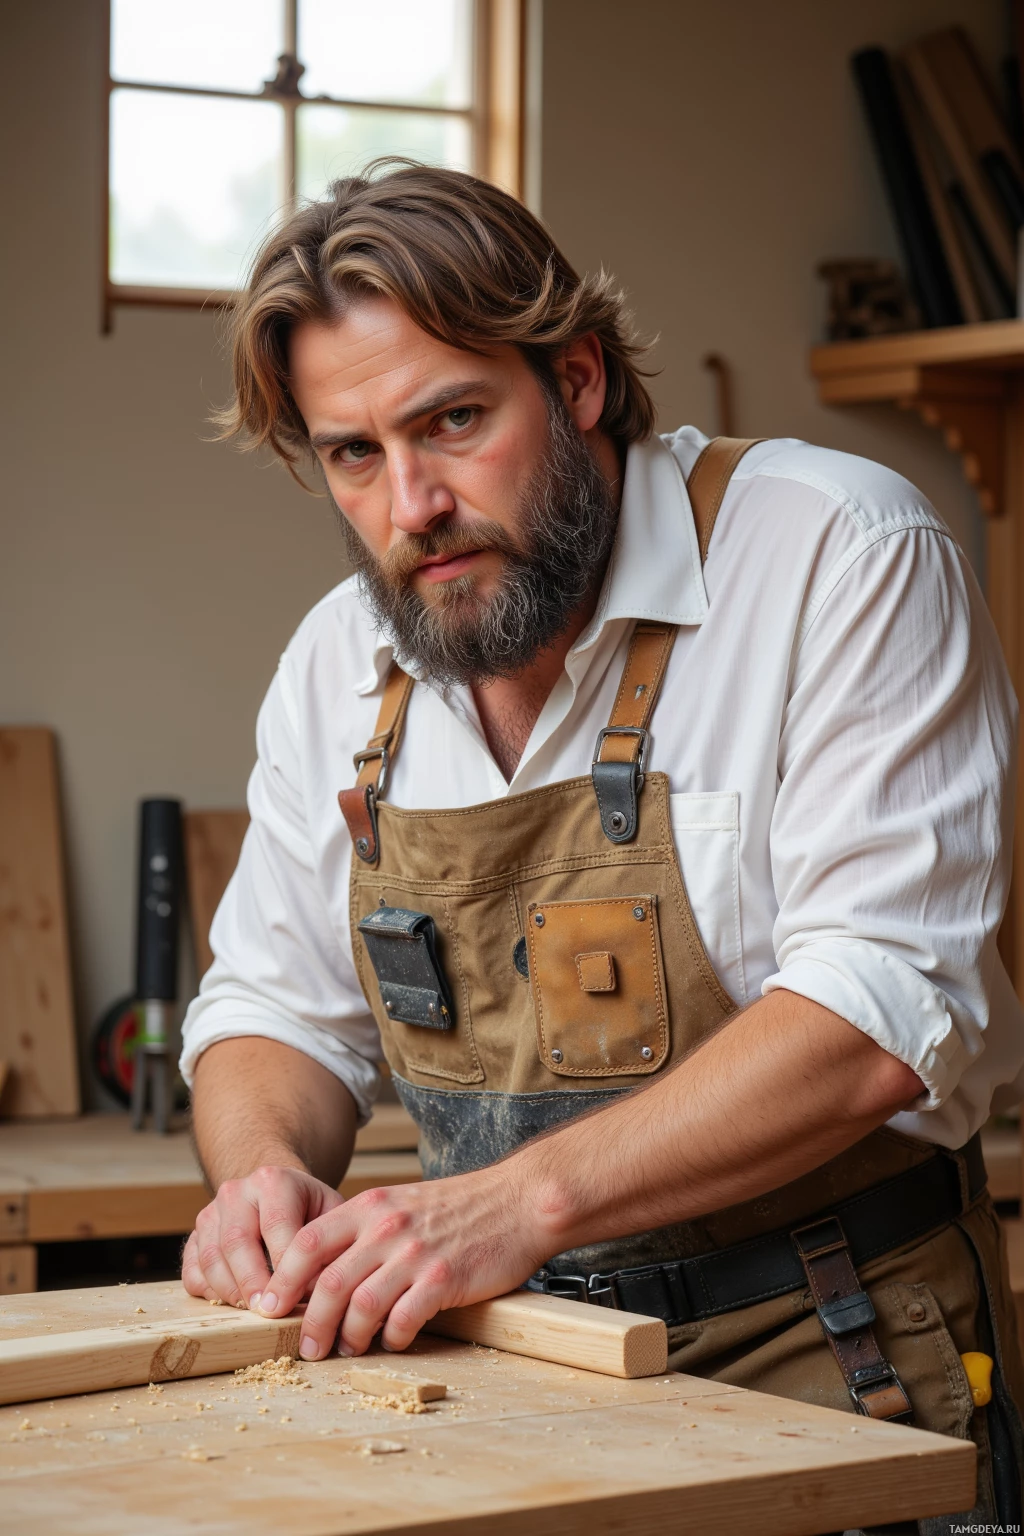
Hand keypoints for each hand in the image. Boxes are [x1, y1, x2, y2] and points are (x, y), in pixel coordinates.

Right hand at [182, 1165, 344, 1308]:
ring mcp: (211, 1213)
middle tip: (268, 1312)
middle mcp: (236, 1192)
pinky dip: (209, 1292)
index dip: (285, 1266)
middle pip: (237, 1241)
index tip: (296, 1299)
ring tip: (252, 1312)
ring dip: (230, 1292)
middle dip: (253, 1282)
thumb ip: (330, 1246)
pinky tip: (232, 1304)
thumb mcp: (330, 1216)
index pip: (276, 1224)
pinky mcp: (194, 1236)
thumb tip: (322, 1295)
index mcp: (273, 1181)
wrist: (277, 1194)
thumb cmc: (309, 1210)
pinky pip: (193, 1270)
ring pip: (211, 1258)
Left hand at [254, 1162, 545, 1358]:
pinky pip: (405, 1320)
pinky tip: (395, 1341)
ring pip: (361, 1306)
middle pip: (327, 1284)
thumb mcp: (400, 1203)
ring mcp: (415, 1253)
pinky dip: (393, 1338)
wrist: (518, 1201)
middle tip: (305, 1348)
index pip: (307, 1242)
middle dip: (309, 1324)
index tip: (270, 1308)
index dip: (282, 1279)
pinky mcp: (445, 1278)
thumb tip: (322, 1273)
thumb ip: (363, 1230)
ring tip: (349, 1350)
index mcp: (370, 1206)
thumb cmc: (459, 1207)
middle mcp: (386, 1227)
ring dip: (349, 1338)